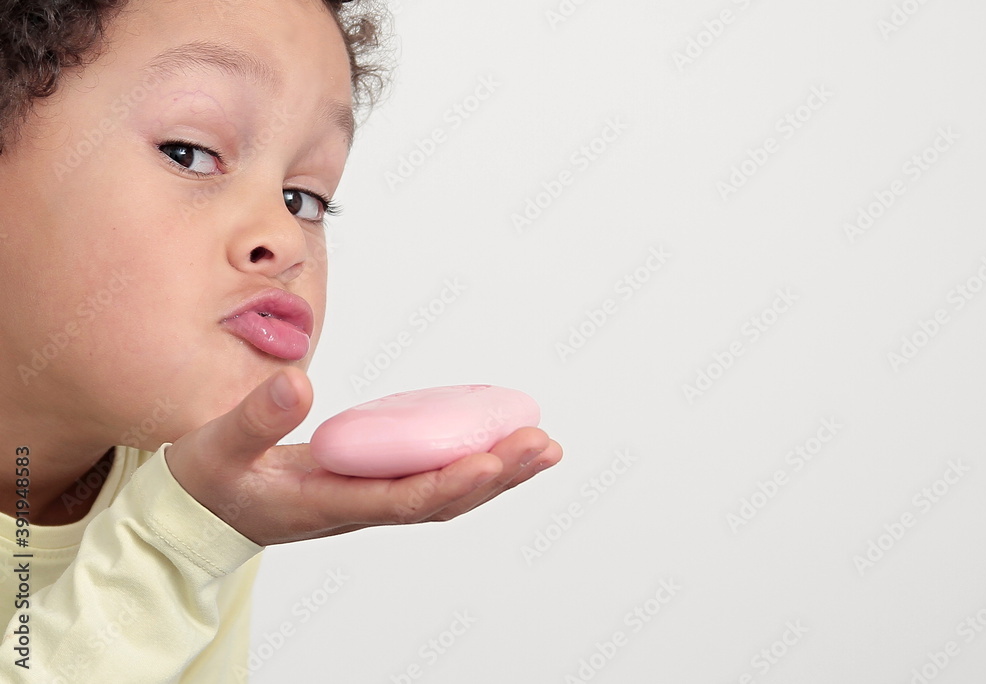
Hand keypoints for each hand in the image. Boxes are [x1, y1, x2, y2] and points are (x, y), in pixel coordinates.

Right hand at [163, 367, 561, 545]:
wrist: (203, 511)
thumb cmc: (210, 483)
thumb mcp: (218, 449)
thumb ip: (255, 419)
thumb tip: (301, 384)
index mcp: (327, 504)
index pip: (404, 500)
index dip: (453, 481)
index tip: (496, 458)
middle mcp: (359, 507)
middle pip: (442, 500)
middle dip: (496, 475)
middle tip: (544, 445)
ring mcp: (367, 497)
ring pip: (442, 491)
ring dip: (493, 471)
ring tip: (539, 446)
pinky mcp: (368, 482)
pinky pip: (426, 475)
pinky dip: (465, 459)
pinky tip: (492, 440)